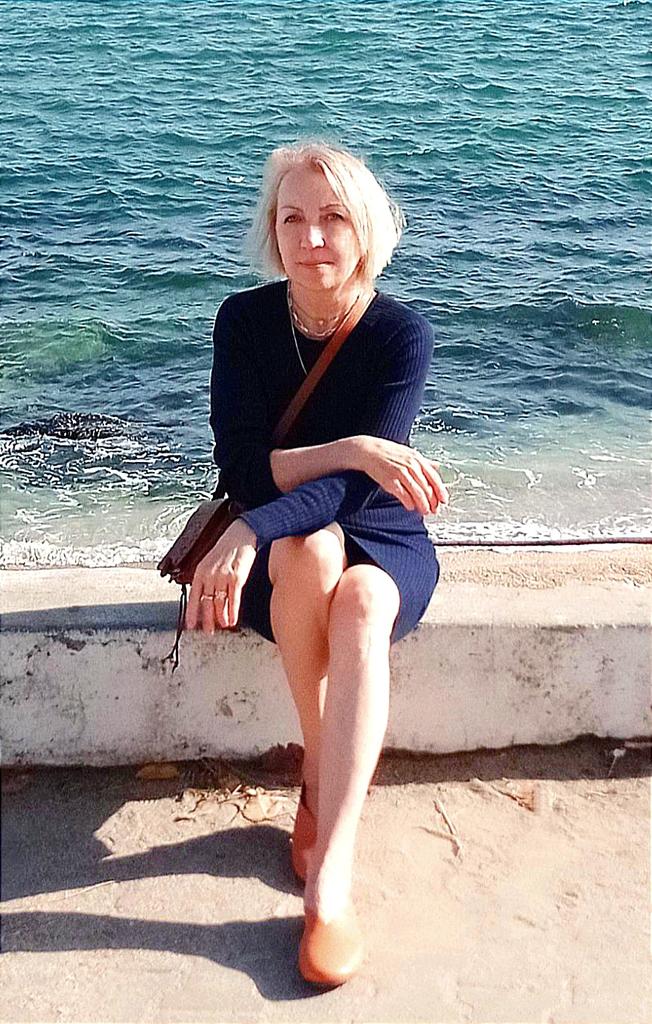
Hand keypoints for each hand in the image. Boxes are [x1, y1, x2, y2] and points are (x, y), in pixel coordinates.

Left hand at [185, 519, 257, 633]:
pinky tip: (232, 620)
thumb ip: (207, 578)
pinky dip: (232, 612)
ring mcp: (222, 577)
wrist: (242, 534)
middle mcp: (209, 575)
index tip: (190, 625)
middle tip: (208, 631)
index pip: (193, 596)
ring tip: (223, 626)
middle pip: (206, 603)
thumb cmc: (228, 548)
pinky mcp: (237, 577)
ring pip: (219, 603)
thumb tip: (208, 595)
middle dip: (207, 619)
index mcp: (200, 572)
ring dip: (221, 617)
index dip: (191, 612)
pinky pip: (233, 599)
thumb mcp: (211, 561)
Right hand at [351, 435, 448, 514]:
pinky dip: (409, 503)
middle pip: (427, 488)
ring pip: (417, 493)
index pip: (434, 478)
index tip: (444, 500)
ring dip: (422, 504)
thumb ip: (424, 462)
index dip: (441, 491)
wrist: (369, 451)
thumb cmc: (389, 453)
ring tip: (424, 511)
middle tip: (434, 510)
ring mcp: (400, 473)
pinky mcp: (390, 481)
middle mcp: (411, 466)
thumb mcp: (410, 453)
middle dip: (432, 501)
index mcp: (417, 459)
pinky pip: (403, 495)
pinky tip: (411, 507)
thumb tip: (437, 466)